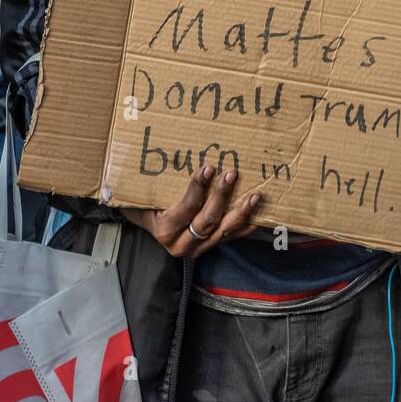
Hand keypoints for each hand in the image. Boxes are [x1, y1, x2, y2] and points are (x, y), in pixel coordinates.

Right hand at [123, 166, 261, 257]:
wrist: (147, 224)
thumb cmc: (144, 205)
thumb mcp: (141, 196)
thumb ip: (147, 183)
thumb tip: (149, 154)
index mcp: (165, 230)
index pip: (186, 208)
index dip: (197, 189)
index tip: (208, 169)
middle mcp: (183, 244)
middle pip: (207, 221)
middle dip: (221, 197)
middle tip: (231, 174)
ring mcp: (200, 247)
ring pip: (224, 231)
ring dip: (241, 212)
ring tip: (254, 195)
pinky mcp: (212, 246)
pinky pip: (233, 237)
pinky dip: (246, 225)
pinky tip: (259, 213)